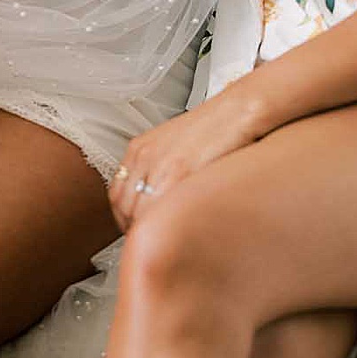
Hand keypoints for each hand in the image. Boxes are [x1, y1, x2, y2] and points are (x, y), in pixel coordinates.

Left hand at [109, 88, 259, 230]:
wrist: (239, 110)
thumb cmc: (215, 129)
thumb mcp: (175, 147)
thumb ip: (160, 172)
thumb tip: (157, 206)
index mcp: (139, 148)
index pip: (117, 196)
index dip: (127, 220)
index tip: (140, 233)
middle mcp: (144, 156)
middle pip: (125, 208)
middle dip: (137, 231)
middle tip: (155, 246)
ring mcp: (160, 165)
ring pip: (140, 213)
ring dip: (152, 234)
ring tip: (169, 245)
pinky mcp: (181, 173)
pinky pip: (161, 211)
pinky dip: (166, 228)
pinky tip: (180, 234)